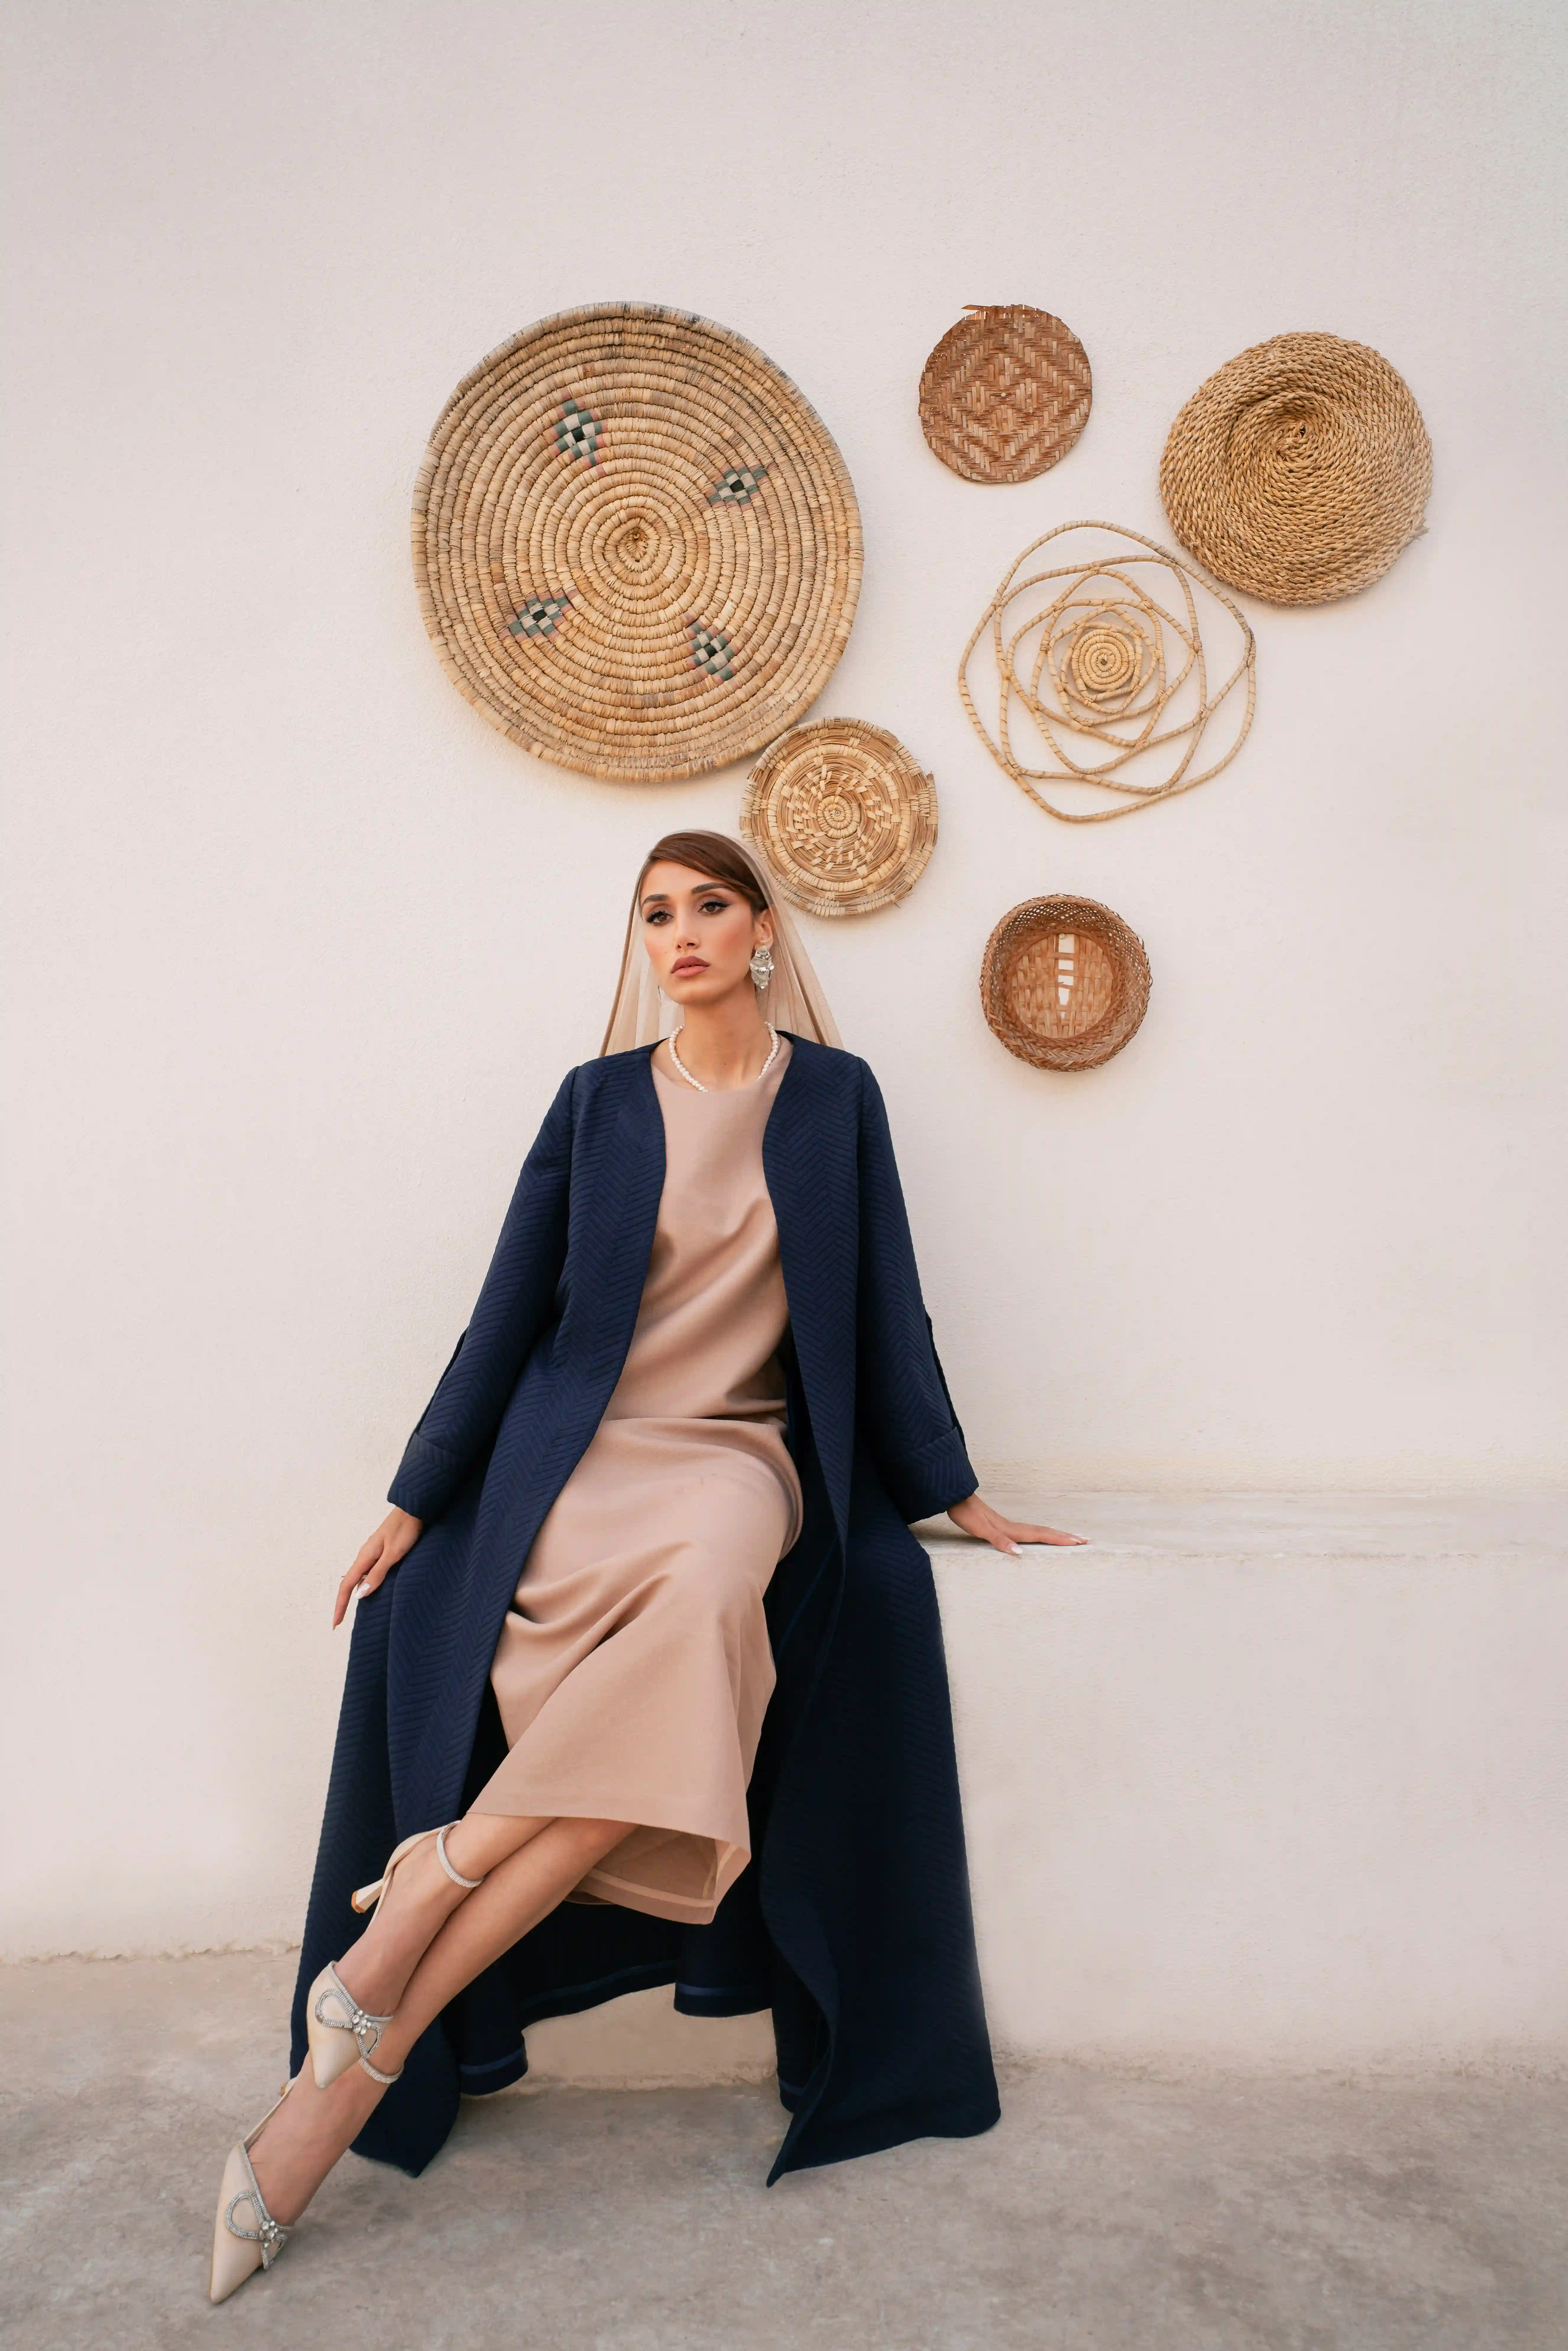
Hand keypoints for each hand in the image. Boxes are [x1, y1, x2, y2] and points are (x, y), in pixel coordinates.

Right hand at [333, 1506, 424, 1626]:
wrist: (415, 1509)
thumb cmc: (406, 1530)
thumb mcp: (393, 1554)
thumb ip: (377, 1574)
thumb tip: (359, 1595)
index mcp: (365, 1557)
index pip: (347, 1585)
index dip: (340, 1606)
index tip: (335, 1623)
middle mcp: (366, 1556)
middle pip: (349, 1582)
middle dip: (343, 1602)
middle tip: (339, 1621)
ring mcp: (374, 1553)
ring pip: (359, 1577)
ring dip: (354, 1593)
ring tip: (352, 1612)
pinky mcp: (383, 1551)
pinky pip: (369, 1571)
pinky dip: (366, 1584)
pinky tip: (370, 1590)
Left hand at [946, 1492, 1085, 1553]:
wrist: (955, 1497)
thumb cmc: (966, 1514)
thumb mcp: (981, 1529)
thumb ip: (1000, 1541)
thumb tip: (1019, 1553)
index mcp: (1012, 1529)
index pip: (1042, 1535)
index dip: (1060, 1539)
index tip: (1079, 1541)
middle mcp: (1014, 1527)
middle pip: (1045, 1532)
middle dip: (1065, 1536)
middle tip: (1085, 1540)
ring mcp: (1008, 1526)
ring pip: (1038, 1531)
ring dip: (1055, 1535)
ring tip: (1070, 1537)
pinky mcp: (1001, 1526)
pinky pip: (1027, 1532)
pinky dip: (1040, 1535)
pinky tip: (1040, 1537)